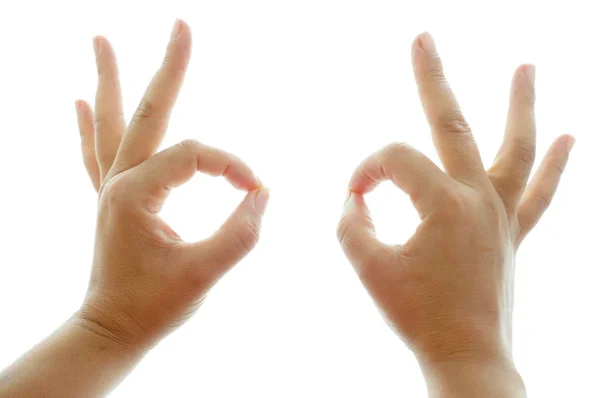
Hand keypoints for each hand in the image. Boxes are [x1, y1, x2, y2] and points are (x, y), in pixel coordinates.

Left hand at [74, 20, 268, 350]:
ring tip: (100, 39)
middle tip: (181, 24)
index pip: (194, 156)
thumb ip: (239, 233)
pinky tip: (75, 101)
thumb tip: (262, 195)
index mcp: (136, 194)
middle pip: (146, 113)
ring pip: (110, 124)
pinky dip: (86, 126)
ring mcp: (109, 189)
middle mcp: (118, 182)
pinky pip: (94, 154)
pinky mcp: (111, 200)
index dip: (232, 166)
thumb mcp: (204, 273)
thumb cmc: (154, 307)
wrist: (112, 331)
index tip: (257, 191)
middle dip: (169, 68)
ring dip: (110, 82)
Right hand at [337, 33, 572, 394]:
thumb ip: (351, 224)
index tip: (354, 199)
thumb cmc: (417, 315)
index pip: (392, 161)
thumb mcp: (369, 266)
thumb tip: (356, 201)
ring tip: (528, 66)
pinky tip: (571, 137)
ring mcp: (501, 215)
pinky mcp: (511, 234)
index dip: (364, 173)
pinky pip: (540, 195)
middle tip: (423, 39)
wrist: (465, 356)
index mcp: (442, 203)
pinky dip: (555, 167)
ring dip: (520, 105)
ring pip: (516, 148)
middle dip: (431, 78)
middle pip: (452, 124)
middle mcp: (478, 198)